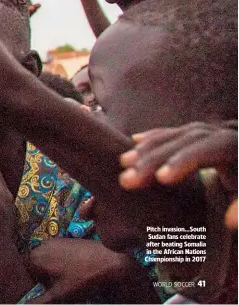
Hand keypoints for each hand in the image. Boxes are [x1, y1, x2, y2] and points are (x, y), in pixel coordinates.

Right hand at [28, 236, 152, 302]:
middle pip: (32, 265)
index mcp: (36, 257)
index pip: (21, 271)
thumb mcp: (59, 296)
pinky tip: (68, 274)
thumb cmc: (82, 279)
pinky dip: (56, 266)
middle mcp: (42, 246)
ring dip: (47, 273)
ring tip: (60, 284)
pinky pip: (54, 255)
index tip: (36, 292)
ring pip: (43, 260)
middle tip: (49, 290)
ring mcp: (54, 242)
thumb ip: (40, 301)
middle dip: (37, 278)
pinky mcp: (66, 242)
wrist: (108, 261)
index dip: (26, 284)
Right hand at [119, 122, 237, 192]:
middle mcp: (216, 133)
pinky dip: (152, 137)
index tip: (161, 179)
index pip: (204, 150)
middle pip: (181, 142)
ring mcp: (204, 130)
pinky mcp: (196, 133)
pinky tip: (133, 142)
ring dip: (146, 149)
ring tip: (125, 164)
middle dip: (153, 159)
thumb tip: (230, 222)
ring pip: (171, 136)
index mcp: (232, 146)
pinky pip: (170, 133)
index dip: (182, 162)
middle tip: (129, 179)